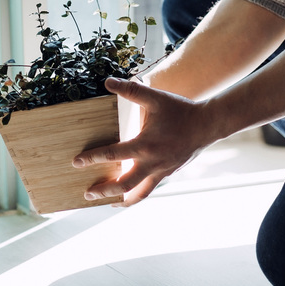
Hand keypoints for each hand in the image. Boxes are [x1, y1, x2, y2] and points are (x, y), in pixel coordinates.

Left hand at [72, 77, 218, 206]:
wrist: (208, 124)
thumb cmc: (181, 110)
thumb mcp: (155, 97)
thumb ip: (130, 90)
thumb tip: (108, 82)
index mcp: (145, 145)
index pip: (113, 154)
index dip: (92, 159)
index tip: (76, 162)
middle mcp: (152, 163)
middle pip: (123, 185)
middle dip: (104, 191)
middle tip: (87, 193)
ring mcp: (161, 171)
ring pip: (139, 194)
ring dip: (122, 200)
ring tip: (109, 204)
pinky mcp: (168, 173)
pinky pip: (150, 188)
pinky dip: (137, 193)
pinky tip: (131, 192)